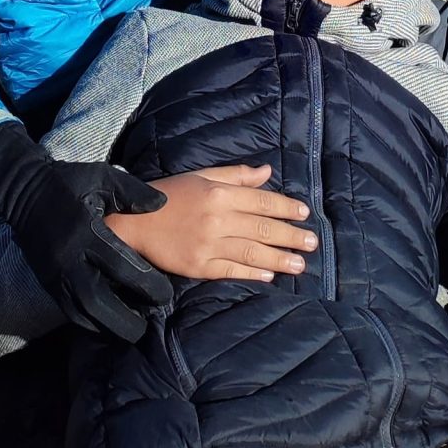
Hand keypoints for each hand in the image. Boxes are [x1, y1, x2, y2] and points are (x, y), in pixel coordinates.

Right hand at [0, 122, 173, 340]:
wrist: (25, 190)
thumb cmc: (69, 182)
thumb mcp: (102, 177)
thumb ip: (132, 193)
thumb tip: (162, 205)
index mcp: (87, 232)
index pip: (121, 266)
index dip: (146, 284)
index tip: (165, 293)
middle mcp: (70, 259)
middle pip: (99, 302)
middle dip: (126, 318)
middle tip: (149, 322)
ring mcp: (56, 274)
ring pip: (83, 313)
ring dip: (109, 325)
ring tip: (133, 329)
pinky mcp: (48, 281)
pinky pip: (69, 312)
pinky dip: (90, 322)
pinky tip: (107, 323)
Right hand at [107, 163, 317, 283]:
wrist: (135, 222)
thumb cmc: (171, 195)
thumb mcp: (202, 176)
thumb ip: (236, 176)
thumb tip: (267, 172)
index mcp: (218, 193)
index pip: (261, 200)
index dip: (285, 207)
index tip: (304, 213)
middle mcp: (217, 219)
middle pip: (261, 228)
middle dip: (290, 235)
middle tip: (312, 242)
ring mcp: (208, 245)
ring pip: (252, 252)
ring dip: (279, 259)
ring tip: (300, 264)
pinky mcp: (199, 267)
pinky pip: (232, 271)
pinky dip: (253, 273)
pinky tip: (269, 275)